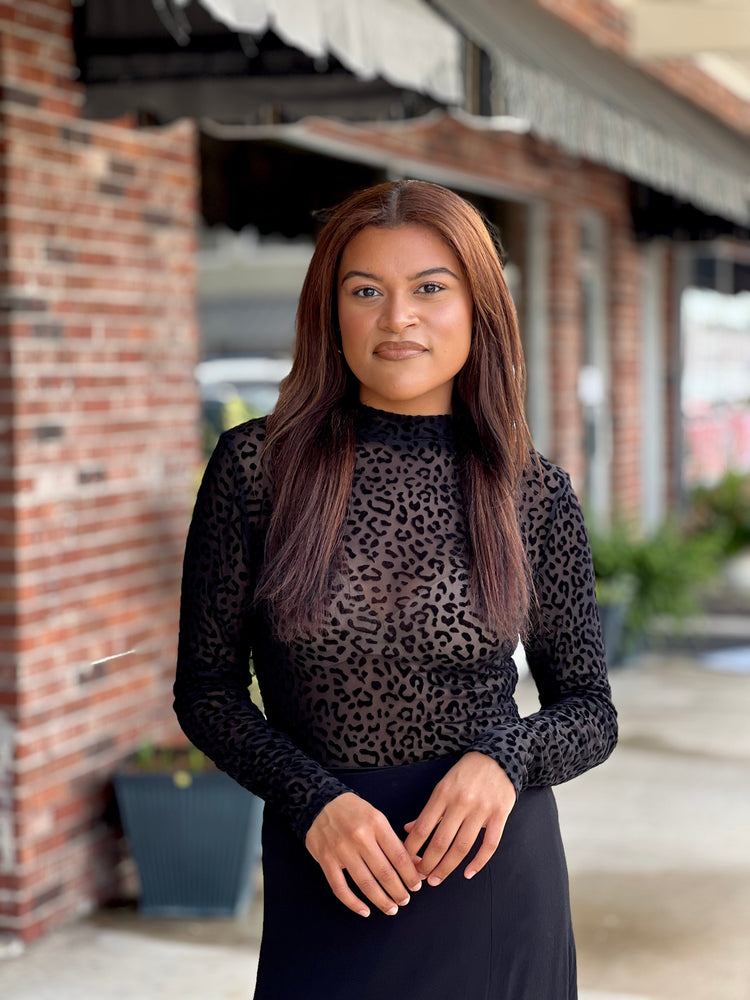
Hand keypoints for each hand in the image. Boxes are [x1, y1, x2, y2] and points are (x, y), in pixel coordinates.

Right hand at [305, 792, 423, 917]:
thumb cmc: (354, 812)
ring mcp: (341, 848)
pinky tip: (365, 911)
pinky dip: (353, 903)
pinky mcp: (326, 859)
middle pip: (384, 872)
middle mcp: (360, 836)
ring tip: (391, 908)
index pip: (399, 855)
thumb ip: (395, 841)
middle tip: (404, 901)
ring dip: (381, 900)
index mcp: (376, 823)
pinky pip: (340, 888)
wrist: (320, 803)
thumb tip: (417, 863)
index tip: (416, 886)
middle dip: (398, 891)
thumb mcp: (377, 818)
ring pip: (365, 883)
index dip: (410, 875)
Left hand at [403, 752, 515, 885]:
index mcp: (443, 794)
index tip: (406, 863)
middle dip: (428, 864)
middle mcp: (461, 802)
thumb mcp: (443, 786)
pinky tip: (468, 873)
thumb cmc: (465, 774)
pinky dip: (478, 862)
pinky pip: (489, 844)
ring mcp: (481, 809)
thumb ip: (429, 811)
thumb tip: (408, 829)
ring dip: (447, 868)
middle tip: (421, 879)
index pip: (423, 828)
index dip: (412, 849)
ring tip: (437, 879)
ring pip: (462, 847)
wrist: (498, 758)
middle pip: (441, 842)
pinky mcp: (500, 814)